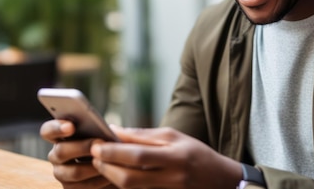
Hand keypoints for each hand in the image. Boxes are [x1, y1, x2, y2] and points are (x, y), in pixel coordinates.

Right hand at [40, 119, 116, 188]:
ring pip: (74, 172)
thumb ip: (97, 128)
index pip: (47, 131)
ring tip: (109, 160)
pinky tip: (110, 174)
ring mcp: (62, 174)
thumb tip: (107, 129)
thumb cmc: (103, 144)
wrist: (112, 167)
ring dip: (93, 166)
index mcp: (59, 137)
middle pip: (61, 151)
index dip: (56, 127)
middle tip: (100, 141)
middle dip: (82, 146)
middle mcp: (56, 156)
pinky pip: (84, 187)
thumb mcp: (99, 133)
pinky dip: (99, 180)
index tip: (71, 126)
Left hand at [90, 126, 241, 188]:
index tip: (97, 145)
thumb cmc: (195, 152)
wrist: (219, 180)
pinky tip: (113, 174)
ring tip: (100, 163)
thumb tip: (115, 130)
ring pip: (130, 188)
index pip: (138, 156)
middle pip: (130, 178)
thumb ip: (143, 135)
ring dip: (111, 176)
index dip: (114, 152)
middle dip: (107, 167)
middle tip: (93, 155)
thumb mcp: (173, 136)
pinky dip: (122, 183)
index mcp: (175, 156)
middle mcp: (171, 177)